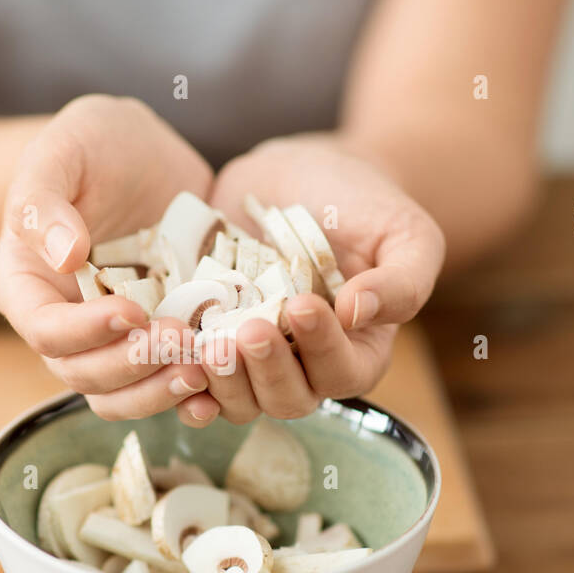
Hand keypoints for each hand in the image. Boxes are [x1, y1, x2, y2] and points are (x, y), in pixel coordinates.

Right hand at [0, 95, 221, 420]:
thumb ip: (46, 200)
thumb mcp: (63, 149)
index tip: (130, 310)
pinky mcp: (154, 341)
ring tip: (202, 368)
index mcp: (25, 284)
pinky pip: (163, 384)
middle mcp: (62, 323)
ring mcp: (110, 340)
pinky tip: (221, 382)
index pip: (44, 329)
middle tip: (181, 339)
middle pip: (83, 373)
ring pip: (121, 394)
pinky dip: (189, 393)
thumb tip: (64, 258)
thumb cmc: (91, 144)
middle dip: (131, 365)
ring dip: (159, 391)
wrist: (144, 153)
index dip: (84, 332)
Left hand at [181, 135, 445, 423]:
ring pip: (238, 399)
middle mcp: (304, 365)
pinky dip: (179, 378)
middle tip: (246, 331)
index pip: (343, 373)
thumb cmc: (364, 204)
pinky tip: (169, 357)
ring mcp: (252, 356)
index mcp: (357, 350)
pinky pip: (193, 379)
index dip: (323, 350)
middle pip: (287, 398)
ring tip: (207, 342)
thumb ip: (402, 280)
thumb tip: (360, 313)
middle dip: (266, 370)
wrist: (300, 173)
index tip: (303, 305)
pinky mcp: (208, 337)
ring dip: (221, 381)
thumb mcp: (404, 233)